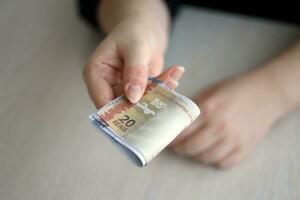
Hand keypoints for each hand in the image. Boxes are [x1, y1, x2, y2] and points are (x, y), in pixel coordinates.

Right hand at [83, 19, 169, 107]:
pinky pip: (151, 96)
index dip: (119, 113)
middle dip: (144, 104)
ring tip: (172, 79)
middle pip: (121, 107)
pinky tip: (174, 74)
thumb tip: (133, 97)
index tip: (139, 115)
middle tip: (163, 96)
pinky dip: (163, 87)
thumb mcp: (135, 47)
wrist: (145, 28)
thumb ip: (134, 71)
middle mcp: (107, 85)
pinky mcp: (138, 91)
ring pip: (140, 103)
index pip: (102, 101)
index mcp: (96, 73)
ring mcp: (123, 90)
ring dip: (158, 94)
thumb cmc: (134, 31)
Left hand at [170, 70, 284, 167]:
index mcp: (208, 109)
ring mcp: (233, 140)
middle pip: (191, 148)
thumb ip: (192, 106)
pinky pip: (223, 163)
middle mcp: (220, 127)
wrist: (266, 93)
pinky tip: (212, 151)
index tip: (167, 138)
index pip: (182, 131)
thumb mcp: (210, 92)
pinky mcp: (245, 149)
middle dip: (180, 149)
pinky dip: (214, 160)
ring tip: (194, 149)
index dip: (171, 137)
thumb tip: (174, 119)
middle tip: (177, 147)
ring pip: (205, 158)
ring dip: (196, 155)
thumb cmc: (235, 89)